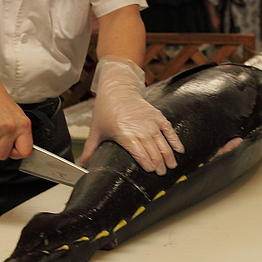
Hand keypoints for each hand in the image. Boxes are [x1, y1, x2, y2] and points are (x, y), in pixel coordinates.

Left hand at [82, 56, 183, 172]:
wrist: (117, 89)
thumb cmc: (105, 110)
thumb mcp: (96, 130)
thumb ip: (91, 148)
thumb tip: (82, 164)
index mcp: (123, 132)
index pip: (137, 150)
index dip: (145, 162)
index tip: (150, 171)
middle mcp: (138, 127)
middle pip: (152, 148)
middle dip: (158, 163)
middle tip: (162, 173)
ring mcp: (149, 121)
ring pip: (161, 141)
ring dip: (168, 154)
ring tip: (171, 166)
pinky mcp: (156, 115)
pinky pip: (168, 129)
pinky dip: (175, 139)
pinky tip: (179, 150)